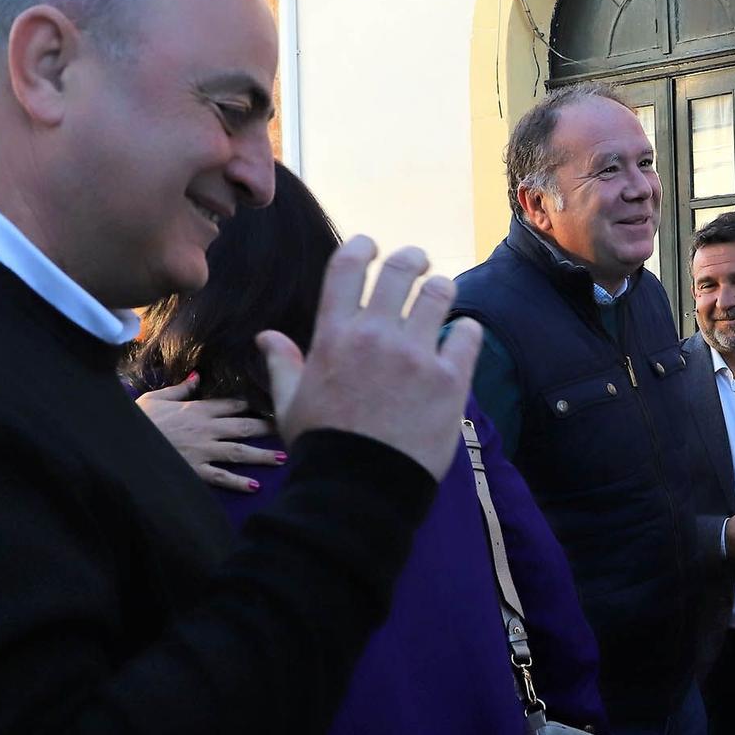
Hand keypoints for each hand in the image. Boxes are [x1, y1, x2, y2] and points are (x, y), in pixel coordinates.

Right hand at [136, 376, 281, 493]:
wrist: (123, 445)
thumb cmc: (137, 420)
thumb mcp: (156, 398)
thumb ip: (180, 389)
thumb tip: (197, 377)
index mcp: (197, 409)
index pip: (232, 404)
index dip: (252, 405)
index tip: (271, 404)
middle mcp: (206, 428)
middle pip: (244, 426)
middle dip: (267, 427)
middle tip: (289, 428)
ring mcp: (202, 450)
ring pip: (240, 451)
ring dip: (262, 456)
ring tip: (282, 458)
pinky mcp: (195, 470)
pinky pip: (221, 477)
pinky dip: (239, 482)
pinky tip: (255, 486)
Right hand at [259, 238, 481, 482]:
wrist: (360, 488)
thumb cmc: (323, 445)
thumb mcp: (291, 403)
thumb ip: (284, 364)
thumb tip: (266, 337)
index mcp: (335, 336)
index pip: (348, 266)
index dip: (363, 247)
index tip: (371, 246)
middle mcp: (376, 335)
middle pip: (400, 269)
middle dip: (411, 259)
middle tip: (417, 264)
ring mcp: (416, 355)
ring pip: (439, 293)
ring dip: (440, 289)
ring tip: (440, 295)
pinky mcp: (451, 379)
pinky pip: (468, 334)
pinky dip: (465, 331)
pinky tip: (460, 338)